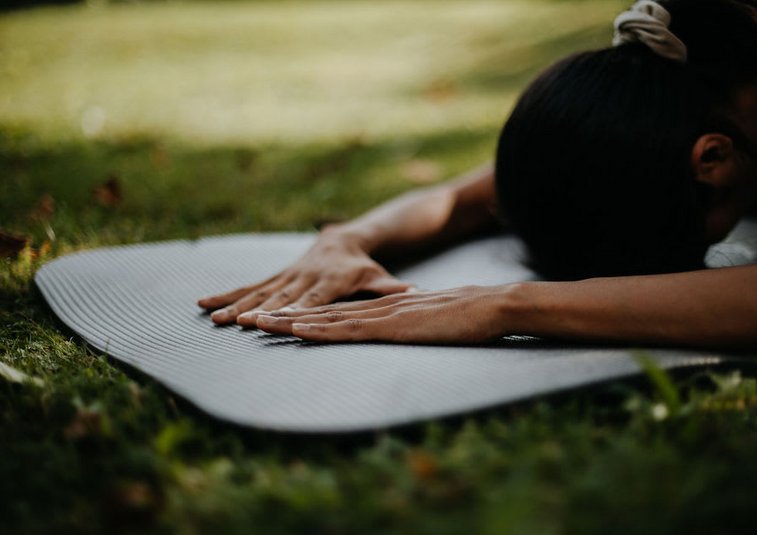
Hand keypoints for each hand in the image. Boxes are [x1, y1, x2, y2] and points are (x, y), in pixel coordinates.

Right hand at [197, 232, 413, 325]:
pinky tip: (203, 303)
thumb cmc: (365, 267)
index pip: (311, 299)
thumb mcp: (380, 277)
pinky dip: (227, 293)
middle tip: (234, 321)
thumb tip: (419, 295)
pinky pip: (250, 285)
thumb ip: (393, 290)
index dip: (293, 310)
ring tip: (213, 317)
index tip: (274, 319)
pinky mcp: (276, 275)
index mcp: (331, 281)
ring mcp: (287, 275)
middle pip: (279, 296)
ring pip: (259, 291)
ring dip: (234, 303)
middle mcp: (305, 277)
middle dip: (256, 309)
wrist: (344, 238)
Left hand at [253, 285, 513, 343]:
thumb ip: (416, 326)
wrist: (493, 304)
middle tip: (249, 319)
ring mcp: (383, 316)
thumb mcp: (434, 323)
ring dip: (290, 321)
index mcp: (387, 309)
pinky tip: (297, 330)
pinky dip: (319, 329)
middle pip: (323, 312)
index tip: (277, 319)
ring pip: (327, 318)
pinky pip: (348, 328)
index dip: (306, 316)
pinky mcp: (392, 325)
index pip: (339, 313)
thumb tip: (408, 333)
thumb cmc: (471, 317)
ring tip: (258, 323)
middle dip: (283, 316)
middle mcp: (378, 309)